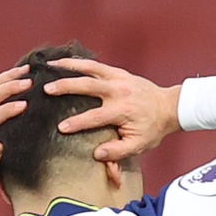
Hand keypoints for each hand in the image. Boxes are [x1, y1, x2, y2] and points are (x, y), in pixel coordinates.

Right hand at [46, 57, 182, 162]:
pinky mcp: (118, 72)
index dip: (77, 123)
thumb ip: (118, 151)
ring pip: (89, 69)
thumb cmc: (152, 128)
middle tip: (45, 90)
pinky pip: (96, 64)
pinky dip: (79, 62)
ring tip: (48, 67)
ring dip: (67, 67)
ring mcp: (118, 78)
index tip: (61, 128)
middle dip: (65, 87)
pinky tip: (64, 61)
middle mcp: (118, 92)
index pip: (95, 117)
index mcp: (122, 111)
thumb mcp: (139, 145)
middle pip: (87, 86)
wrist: (169, 108)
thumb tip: (97, 154)